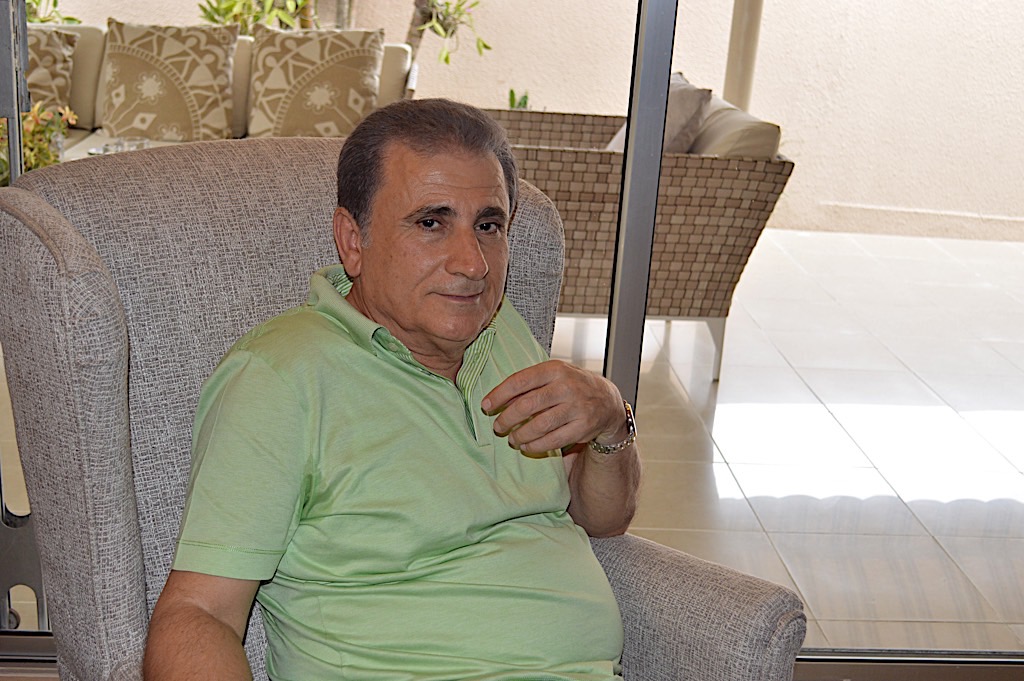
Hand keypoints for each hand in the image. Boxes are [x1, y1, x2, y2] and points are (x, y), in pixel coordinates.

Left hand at [482, 360, 627, 453]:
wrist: (606, 400)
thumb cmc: (571, 386)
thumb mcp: (553, 375)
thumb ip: (528, 384)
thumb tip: (496, 398)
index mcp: (555, 369)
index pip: (520, 381)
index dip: (499, 395)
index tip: (486, 405)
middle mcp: (566, 387)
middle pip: (527, 405)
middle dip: (507, 419)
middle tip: (497, 427)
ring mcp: (576, 408)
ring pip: (539, 426)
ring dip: (520, 435)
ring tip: (512, 439)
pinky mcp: (582, 427)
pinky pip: (553, 440)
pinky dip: (536, 445)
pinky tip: (527, 445)